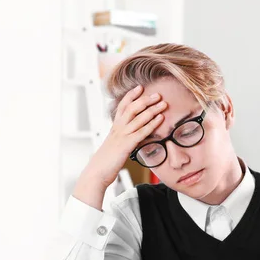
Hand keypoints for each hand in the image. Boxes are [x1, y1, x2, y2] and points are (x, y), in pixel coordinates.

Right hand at [73, 85, 166, 208]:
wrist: (97, 172)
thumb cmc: (105, 162)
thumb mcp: (113, 146)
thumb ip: (121, 139)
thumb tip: (129, 139)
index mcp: (114, 127)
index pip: (122, 106)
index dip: (131, 95)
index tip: (140, 87)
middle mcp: (118, 128)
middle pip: (132, 108)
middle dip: (145, 99)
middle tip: (157, 94)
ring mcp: (122, 135)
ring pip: (138, 117)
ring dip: (152, 109)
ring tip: (163, 103)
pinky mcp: (127, 144)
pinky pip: (142, 131)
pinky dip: (152, 123)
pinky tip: (161, 119)